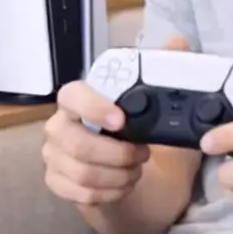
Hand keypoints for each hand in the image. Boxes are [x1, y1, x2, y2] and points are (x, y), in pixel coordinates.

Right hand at [43, 35, 190, 206]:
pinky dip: (109, 193)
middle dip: (117, 153)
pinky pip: (80, 193)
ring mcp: (55, 156)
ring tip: (135, 171)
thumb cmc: (141, 140)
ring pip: (82, 172)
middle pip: (75, 142)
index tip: (121, 120)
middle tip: (142, 155)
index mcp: (81, 101)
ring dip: (118, 176)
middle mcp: (61, 125)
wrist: (136, 182)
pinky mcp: (56, 183)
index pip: (72, 95)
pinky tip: (122, 187)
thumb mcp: (162, 111)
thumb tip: (178, 40)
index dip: (93, 107)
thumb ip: (166, 73)